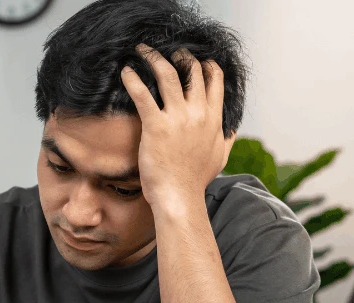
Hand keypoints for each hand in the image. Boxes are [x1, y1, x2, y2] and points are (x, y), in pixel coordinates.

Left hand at [120, 44, 230, 209]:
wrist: (179, 196)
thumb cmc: (195, 180)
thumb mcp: (219, 157)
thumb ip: (226, 138)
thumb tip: (231, 128)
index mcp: (214, 119)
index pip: (215, 81)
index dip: (206, 65)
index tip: (197, 59)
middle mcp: (198, 113)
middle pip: (193, 72)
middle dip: (180, 56)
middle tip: (168, 52)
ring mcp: (178, 118)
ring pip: (168, 75)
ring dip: (154, 58)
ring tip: (143, 51)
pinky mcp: (155, 125)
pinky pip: (143, 94)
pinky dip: (133, 79)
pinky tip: (126, 71)